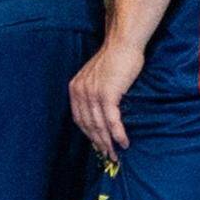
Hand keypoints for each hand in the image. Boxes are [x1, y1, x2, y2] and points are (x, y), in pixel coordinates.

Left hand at [69, 36, 136, 159]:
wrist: (124, 43)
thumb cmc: (116, 57)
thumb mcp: (97, 75)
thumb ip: (95, 90)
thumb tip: (102, 107)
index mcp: (75, 88)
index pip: (79, 118)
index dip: (89, 134)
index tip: (98, 144)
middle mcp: (81, 92)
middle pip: (88, 125)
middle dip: (98, 142)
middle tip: (108, 155)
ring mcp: (93, 94)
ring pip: (99, 125)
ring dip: (108, 142)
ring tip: (117, 152)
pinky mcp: (108, 94)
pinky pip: (112, 119)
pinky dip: (118, 133)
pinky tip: (124, 141)